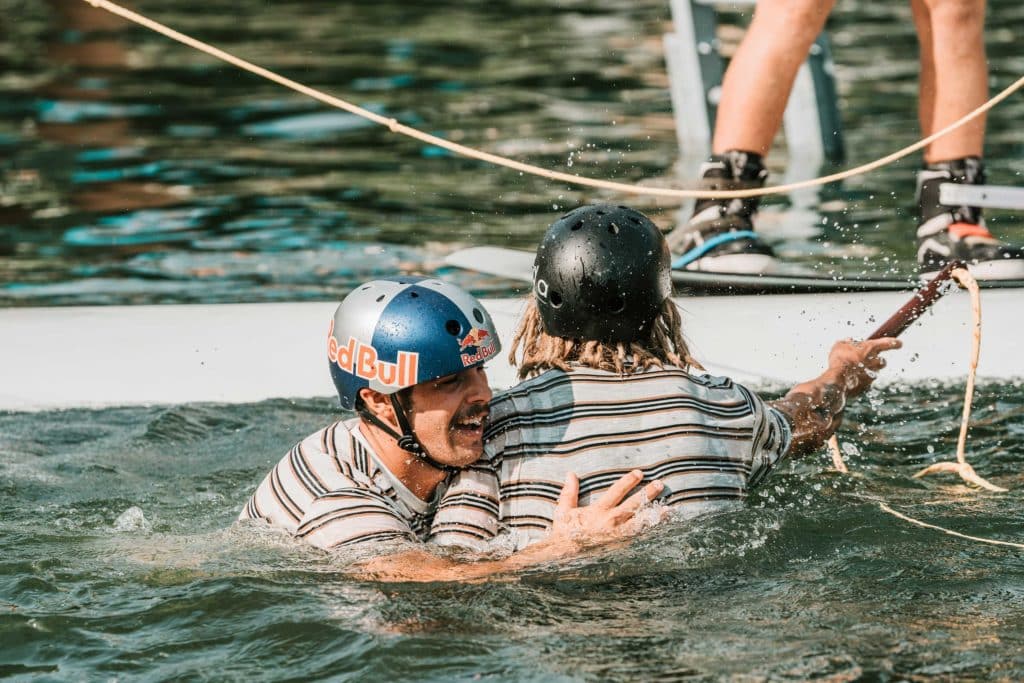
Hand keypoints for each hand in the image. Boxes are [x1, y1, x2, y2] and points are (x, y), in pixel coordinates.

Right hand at [548, 470, 664, 546]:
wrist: (564, 559)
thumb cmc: (564, 534)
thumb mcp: (563, 511)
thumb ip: (569, 492)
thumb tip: (571, 474)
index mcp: (598, 511)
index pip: (617, 491)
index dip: (629, 481)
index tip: (639, 473)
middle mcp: (611, 522)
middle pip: (633, 505)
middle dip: (647, 493)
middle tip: (659, 484)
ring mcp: (618, 536)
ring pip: (640, 523)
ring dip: (654, 515)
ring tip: (668, 509)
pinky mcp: (620, 548)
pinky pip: (639, 540)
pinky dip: (650, 534)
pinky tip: (660, 531)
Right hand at [827, 337, 901, 396]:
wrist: (838, 379)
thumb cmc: (840, 360)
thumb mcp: (840, 345)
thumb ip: (847, 342)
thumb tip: (849, 341)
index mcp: (870, 348)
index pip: (888, 343)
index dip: (895, 343)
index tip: (899, 344)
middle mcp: (875, 361)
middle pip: (882, 361)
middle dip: (876, 361)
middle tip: (866, 360)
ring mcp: (872, 375)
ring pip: (874, 372)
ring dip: (867, 371)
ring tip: (853, 370)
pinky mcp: (867, 386)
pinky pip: (866, 382)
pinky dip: (860, 380)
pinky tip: (850, 378)